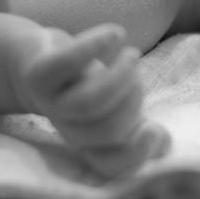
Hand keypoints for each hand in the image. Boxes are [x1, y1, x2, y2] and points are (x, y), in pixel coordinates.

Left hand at [16, 23, 169, 177]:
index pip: (110, 164)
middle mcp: (66, 128)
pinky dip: (96, 45)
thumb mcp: (111, 106)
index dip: (137, 153)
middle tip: (137, 75)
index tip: (154, 128)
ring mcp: (49, 103)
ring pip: (87, 103)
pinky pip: (67, 63)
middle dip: (133, 102)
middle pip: (106, 130)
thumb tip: (165, 142)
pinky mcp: (38, 74)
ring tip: (131, 55)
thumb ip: (138, 124)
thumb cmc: (82, 84)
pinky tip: (117, 34)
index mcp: (88, 141)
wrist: (34, 59)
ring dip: (120, 76)